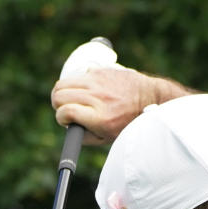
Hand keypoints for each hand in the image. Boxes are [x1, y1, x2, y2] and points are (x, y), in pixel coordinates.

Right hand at [52, 67, 177, 144]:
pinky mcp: (100, 71)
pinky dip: (77, 83)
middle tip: (65, 109)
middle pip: (59, 95)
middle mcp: (98, 98)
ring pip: (63, 83)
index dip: (61, 118)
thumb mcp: (108, 137)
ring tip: (69, 99)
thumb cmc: (128, 122)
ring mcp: (98, 82)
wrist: (149, 98)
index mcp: (100, 117)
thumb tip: (68, 128)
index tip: (66, 120)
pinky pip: (77, 75)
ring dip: (62, 92)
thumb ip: (85, 136)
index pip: (65, 111)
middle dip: (58, 105)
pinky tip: (86, 90)